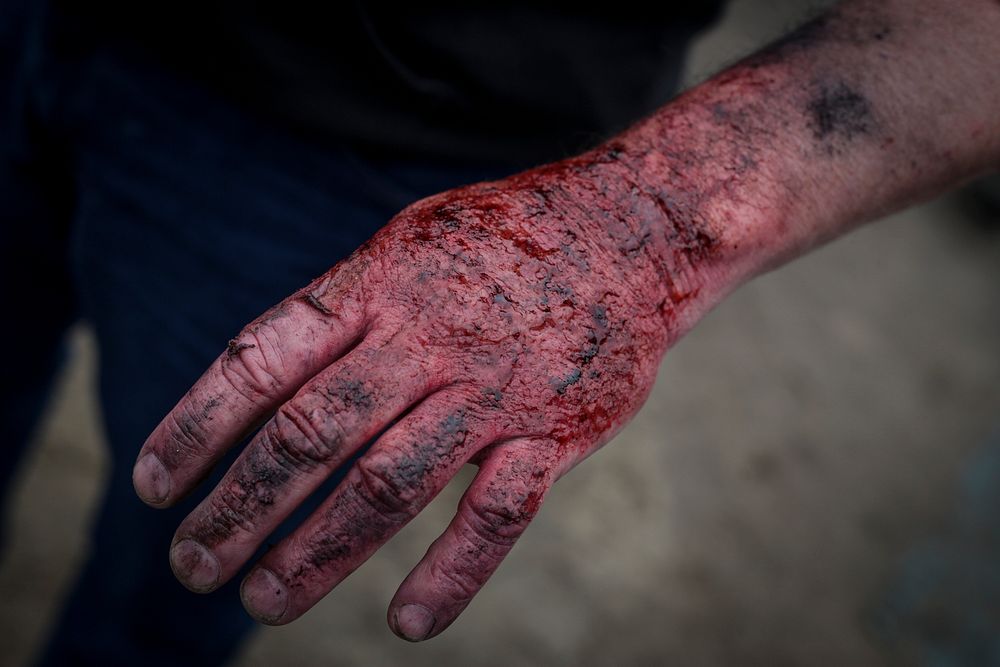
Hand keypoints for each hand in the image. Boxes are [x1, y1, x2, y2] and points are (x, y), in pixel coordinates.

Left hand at [133, 150, 710, 639]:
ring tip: (262, 600)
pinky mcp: (557, 432)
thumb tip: (266, 377)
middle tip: (192, 564)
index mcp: (382, 285)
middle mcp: (430, 339)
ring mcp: (494, 389)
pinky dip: (452, 573)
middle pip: (314, 433)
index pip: (266, 358)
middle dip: (241, 505)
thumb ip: (348, 306)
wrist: (635, 230)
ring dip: (319, 550)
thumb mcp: (412, 241)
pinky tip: (406, 624)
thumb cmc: (508, 238)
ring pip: (392, 483)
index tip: (154, 485)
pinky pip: (499, 513)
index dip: (199, 424)